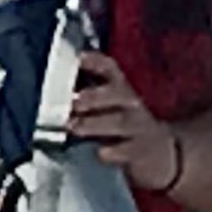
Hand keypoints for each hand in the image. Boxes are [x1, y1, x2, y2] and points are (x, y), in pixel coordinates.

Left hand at [60, 50, 183, 192]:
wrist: (161, 153)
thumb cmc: (123, 124)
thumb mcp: (109, 106)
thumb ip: (84, 95)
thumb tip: (49, 90)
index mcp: (119, 88)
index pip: (109, 68)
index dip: (95, 62)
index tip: (78, 58)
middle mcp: (130, 104)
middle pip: (116, 94)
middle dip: (93, 96)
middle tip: (73, 102)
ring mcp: (138, 128)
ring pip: (119, 122)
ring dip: (95, 124)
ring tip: (74, 127)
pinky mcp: (141, 152)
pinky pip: (128, 150)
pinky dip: (114, 152)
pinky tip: (100, 153)